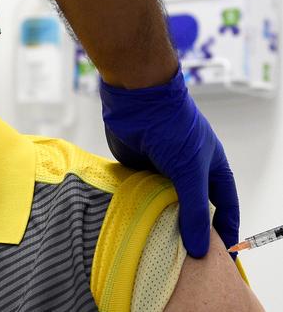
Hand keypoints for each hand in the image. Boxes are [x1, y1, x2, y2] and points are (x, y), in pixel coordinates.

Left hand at [99, 67, 238, 257]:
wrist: (138, 102)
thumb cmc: (173, 129)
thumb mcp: (190, 171)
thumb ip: (193, 209)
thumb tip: (201, 249)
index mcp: (211, 168)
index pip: (224, 206)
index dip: (225, 229)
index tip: (224, 257)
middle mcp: (188, 171)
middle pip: (193, 208)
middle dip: (190, 230)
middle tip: (186, 261)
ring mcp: (163, 170)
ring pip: (165, 204)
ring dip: (163, 222)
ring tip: (160, 251)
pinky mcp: (139, 169)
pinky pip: (142, 195)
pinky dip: (141, 210)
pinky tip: (138, 229)